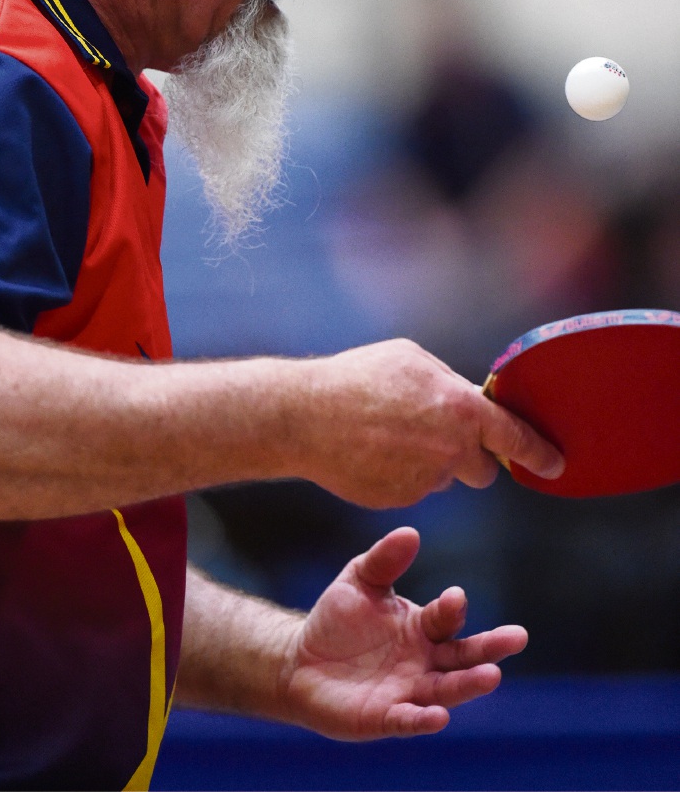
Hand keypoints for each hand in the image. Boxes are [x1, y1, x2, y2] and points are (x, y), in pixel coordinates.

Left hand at [278, 527, 525, 739]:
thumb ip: (383, 560)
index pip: (446, 619)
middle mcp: (423, 662)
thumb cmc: (338, 620)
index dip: (451, 608)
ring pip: (445, 690)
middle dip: (489, 648)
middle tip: (516, 637)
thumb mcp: (359, 581)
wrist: (301, 661)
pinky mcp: (385, 717)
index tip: (455, 597)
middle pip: (463, 657)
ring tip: (492, 676)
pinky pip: (408, 720)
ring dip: (468, 685)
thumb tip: (410, 532)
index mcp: (421, 628)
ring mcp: (408, 691)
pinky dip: (424, 720)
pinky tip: (438, 717)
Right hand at [301, 338, 563, 505]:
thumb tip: (469, 400)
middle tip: (437, 434)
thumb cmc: (358, 378)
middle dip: (470, 457)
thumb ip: (450, 384)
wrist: (305, 417)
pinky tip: (373, 452)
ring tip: (388, 435)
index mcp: (461, 410)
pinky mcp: (401, 501)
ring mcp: (425, 481)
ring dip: (429, 462)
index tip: (555, 464)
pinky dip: (401, 474)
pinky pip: (413, 488)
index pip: (516, 438)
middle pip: (484, 470)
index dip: (540, 453)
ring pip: (443, 477)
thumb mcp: (412, 360)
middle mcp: (451, 450)